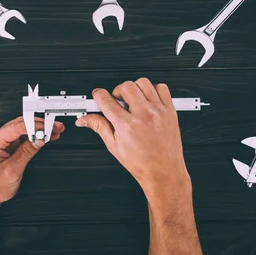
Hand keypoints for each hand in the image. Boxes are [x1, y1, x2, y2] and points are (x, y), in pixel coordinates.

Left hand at [0, 116, 64, 206]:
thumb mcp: (13, 170)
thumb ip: (27, 152)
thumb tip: (39, 139)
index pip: (16, 127)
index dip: (34, 125)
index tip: (48, 127)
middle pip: (19, 125)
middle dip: (38, 125)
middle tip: (54, 127)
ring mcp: (0, 144)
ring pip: (21, 131)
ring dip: (37, 131)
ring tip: (53, 132)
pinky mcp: (5, 149)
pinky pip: (20, 139)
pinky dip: (32, 138)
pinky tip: (43, 138)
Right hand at [76, 78, 190, 198]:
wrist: (163, 171)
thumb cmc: (141, 163)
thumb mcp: (114, 146)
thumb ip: (99, 127)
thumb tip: (85, 119)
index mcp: (127, 125)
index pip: (105, 99)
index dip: (98, 96)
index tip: (99, 97)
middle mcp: (143, 115)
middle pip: (125, 86)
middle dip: (117, 91)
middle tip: (118, 102)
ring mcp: (158, 111)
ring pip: (143, 83)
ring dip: (135, 89)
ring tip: (133, 101)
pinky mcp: (170, 110)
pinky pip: (162, 88)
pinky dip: (153, 90)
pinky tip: (148, 100)